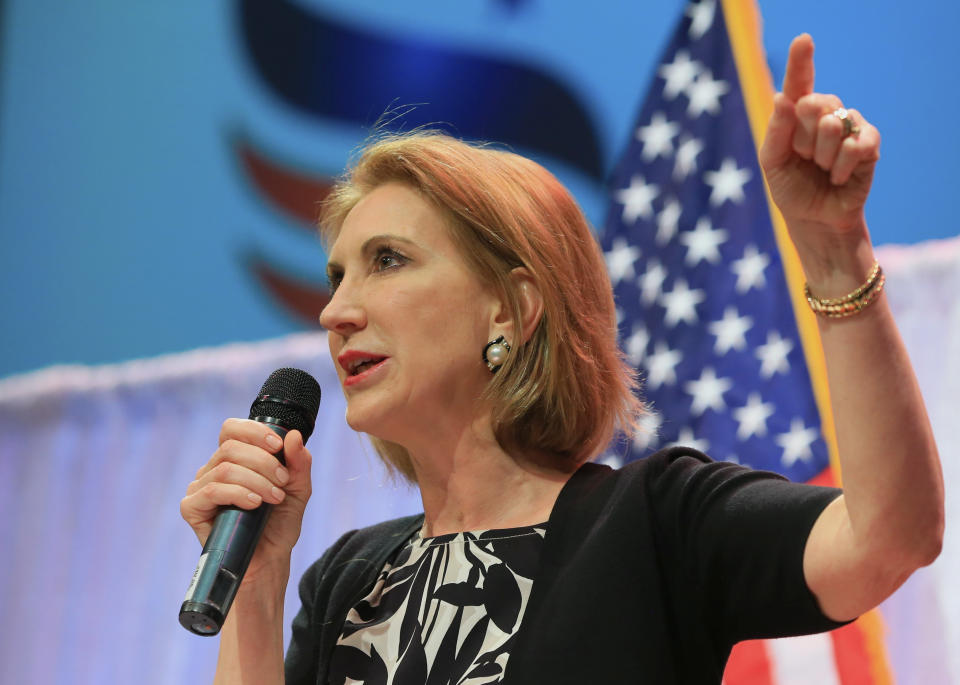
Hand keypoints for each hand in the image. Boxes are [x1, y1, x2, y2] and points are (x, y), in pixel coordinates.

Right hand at [180, 418, 312, 584]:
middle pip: (230, 447)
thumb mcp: (298, 489)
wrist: (269, 558)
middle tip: (282, 482)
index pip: (232, 429)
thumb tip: (293, 435)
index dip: (254, 432)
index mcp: (234, 458)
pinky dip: (237, 494)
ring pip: (224, 469)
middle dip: (263, 462)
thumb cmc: (280, 523)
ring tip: (274, 498)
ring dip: (256, 481)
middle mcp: (213, 469)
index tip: (278, 446)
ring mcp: (200, 488)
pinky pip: (211, 491)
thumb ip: (299, 462)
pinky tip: (254, 504)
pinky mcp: (192, 508)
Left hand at [759, 34, 880, 245]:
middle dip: (803, 137)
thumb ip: (776, 130)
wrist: (814, 219)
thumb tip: (783, 97)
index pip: (800, 83)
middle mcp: (825, 115)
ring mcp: (849, 127)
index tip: (803, 40)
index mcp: (797, 116)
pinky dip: (841, 165)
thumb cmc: (790, 188)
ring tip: (820, 169)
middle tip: (804, 158)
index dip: (801, 61)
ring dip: (821, 155)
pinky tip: (837, 176)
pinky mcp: (869, 145)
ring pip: (833, 124)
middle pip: (814, 104)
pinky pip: (856, 143)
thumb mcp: (773, 161)